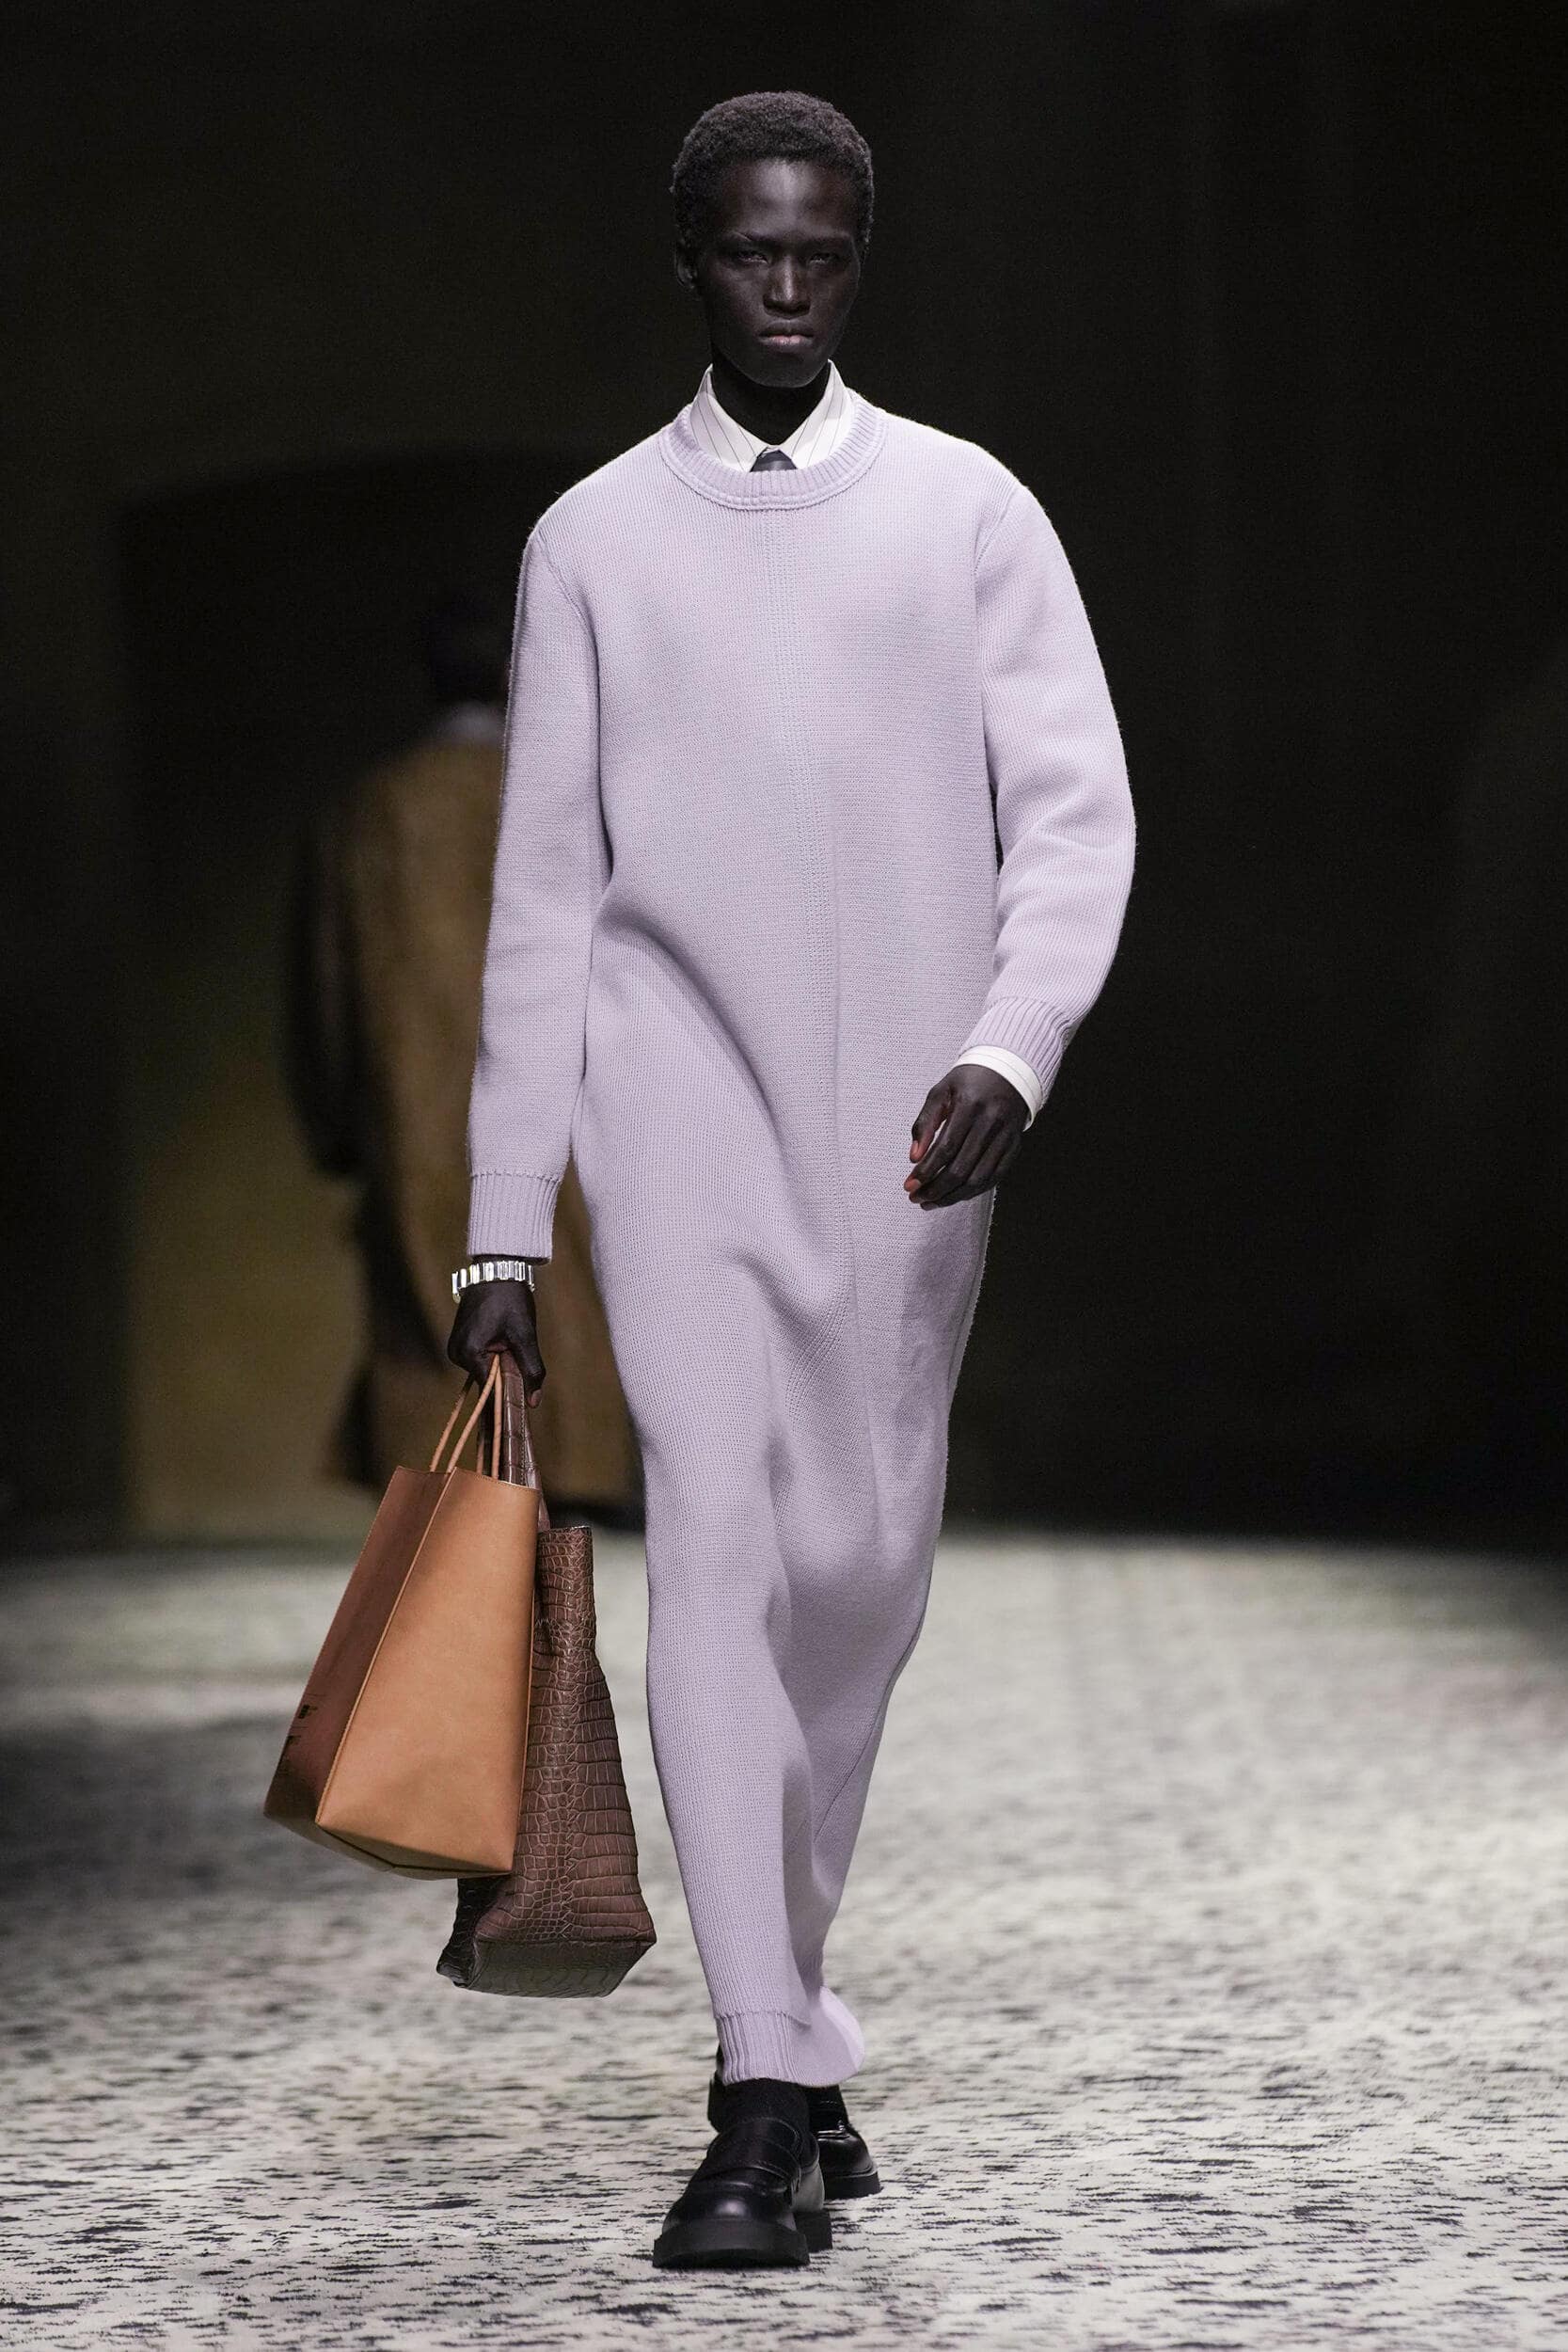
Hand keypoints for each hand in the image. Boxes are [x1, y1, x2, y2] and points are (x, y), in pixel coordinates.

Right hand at [447, 1279, 545, 1405]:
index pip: (489, 1390)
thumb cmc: (511, 1300)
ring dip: (500, 1363)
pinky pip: (479, 1359)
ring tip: (509, 1337)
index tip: (522, 1402)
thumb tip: (534, 1403)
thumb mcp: (525, 1335)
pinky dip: (493, 1355)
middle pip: (487, 1380)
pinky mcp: (458, 1341)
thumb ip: (531, 1369)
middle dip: (505, 1373)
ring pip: (484, 1370)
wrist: (497, 1270)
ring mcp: (455, 1347)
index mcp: (468, 1353)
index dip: (508, 1395)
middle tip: (518, 1349)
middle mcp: (456, 1353)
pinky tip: (502, 1337)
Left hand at [905, 1065, 1027, 1210]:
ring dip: (952, 1196)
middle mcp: (991, 1122)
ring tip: (931, 1202)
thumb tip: (914, 1157)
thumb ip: (924, 1123)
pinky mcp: (1014, 1147)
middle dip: (935, 1189)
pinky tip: (955, 1195)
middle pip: (961, 1168)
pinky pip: (994, 1178)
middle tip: (916, 1198)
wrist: (1008, 1072)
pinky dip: (973, 1191)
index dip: (926, 1171)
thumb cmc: (968, 1082)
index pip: (945, 1148)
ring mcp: (1006, 1136)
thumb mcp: (940, 1092)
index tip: (909, 1185)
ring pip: (978, 1178)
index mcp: (970, 1105)